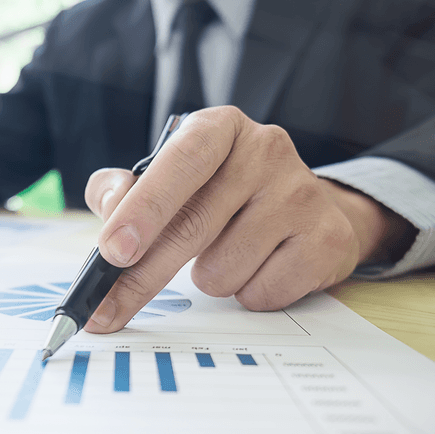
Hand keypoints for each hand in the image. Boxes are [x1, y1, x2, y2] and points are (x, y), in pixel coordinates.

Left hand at [83, 106, 414, 332]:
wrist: (306, 209)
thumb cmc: (221, 192)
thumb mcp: (167, 176)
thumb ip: (123, 188)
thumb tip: (110, 206)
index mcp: (218, 128)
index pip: (181, 161)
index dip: (144, 208)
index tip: (112, 250)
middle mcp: (264, 149)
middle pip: (193, 226)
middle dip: (141, 276)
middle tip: (108, 307)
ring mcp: (301, 193)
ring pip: (222, 270)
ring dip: (206, 279)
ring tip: (223, 255)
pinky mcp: (326, 238)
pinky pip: (261, 293)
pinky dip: (245, 293)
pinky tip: (257, 266)